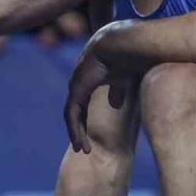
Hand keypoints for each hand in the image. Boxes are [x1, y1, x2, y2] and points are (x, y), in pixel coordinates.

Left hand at [64, 34, 124, 151]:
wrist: (121, 45)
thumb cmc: (125, 59)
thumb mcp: (122, 81)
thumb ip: (117, 92)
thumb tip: (115, 104)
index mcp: (88, 79)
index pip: (81, 103)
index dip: (84, 120)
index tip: (89, 137)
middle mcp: (78, 82)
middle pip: (74, 111)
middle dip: (78, 129)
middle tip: (83, 148)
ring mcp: (75, 84)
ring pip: (71, 115)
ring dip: (76, 133)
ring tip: (83, 149)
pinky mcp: (76, 89)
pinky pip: (71, 114)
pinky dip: (75, 130)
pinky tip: (81, 143)